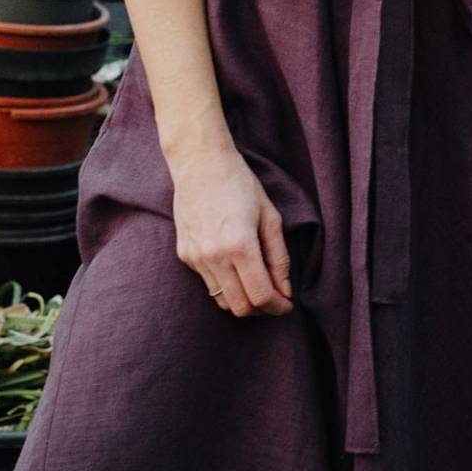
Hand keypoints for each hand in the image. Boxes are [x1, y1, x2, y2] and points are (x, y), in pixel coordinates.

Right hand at [170, 141, 293, 316]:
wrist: (200, 163)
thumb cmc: (240, 184)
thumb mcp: (270, 217)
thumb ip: (279, 257)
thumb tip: (284, 290)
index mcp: (240, 246)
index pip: (260, 296)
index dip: (278, 306)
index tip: (287, 304)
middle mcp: (214, 256)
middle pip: (241, 307)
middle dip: (261, 307)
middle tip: (273, 294)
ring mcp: (195, 257)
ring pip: (222, 301)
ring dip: (242, 298)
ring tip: (255, 281)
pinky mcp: (184, 255)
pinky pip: (208, 283)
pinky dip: (225, 283)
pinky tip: (233, 264)